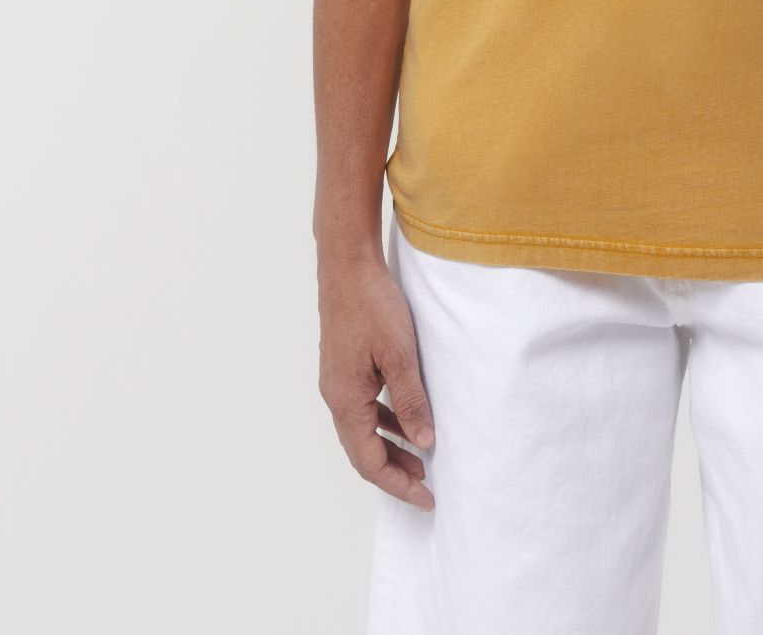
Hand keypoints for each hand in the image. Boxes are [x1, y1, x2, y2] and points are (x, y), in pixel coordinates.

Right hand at [318, 251, 435, 510]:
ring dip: (390, 447)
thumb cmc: (373, 305)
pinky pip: (363, 408)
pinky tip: (404, 419)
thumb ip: (411, 402)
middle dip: (394, 472)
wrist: (347, 265)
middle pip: (363, 452)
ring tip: (421, 457)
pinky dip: (384, 422)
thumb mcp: (400, 355)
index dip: (398, 484)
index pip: (369, 462)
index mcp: (346, 401)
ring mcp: (338, 382)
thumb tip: (423, 443)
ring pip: (363, 431)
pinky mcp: (344, 367)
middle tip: (427, 485)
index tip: (426, 498)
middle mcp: (336, 397)